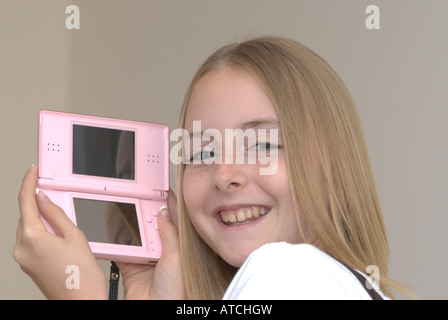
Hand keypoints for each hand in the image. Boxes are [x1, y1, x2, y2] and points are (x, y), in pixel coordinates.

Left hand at [13, 166, 107, 298]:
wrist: (81, 302)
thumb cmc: (81, 276)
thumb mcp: (75, 236)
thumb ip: (57, 214)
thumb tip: (44, 199)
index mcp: (32, 237)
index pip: (25, 201)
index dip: (28, 182)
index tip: (32, 171)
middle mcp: (21, 248)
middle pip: (25, 215)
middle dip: (38, 202)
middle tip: (54, 192)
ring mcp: (23, 259)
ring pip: (28, 227)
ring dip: (41, 218)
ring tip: (63, 221)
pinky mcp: (28, 265)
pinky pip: (31, 240)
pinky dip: (42, 232)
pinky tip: (59, 235)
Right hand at [116, 189, 185, 298]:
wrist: (154, 312)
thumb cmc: (174, 292)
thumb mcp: (175, 257)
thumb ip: (169, 234)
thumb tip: (164, 212)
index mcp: (176, 244)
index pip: (173, 217)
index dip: (166, 201)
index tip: (159, 186)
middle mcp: (161, 248)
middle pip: (150, 222)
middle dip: (143, 209)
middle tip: (135, 195)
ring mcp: (145, 256)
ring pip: (135, 232)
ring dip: (128, 222)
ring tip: (122, 207)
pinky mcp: (130, 264)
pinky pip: (121, 248)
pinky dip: (115, 239)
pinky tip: (112, 229)